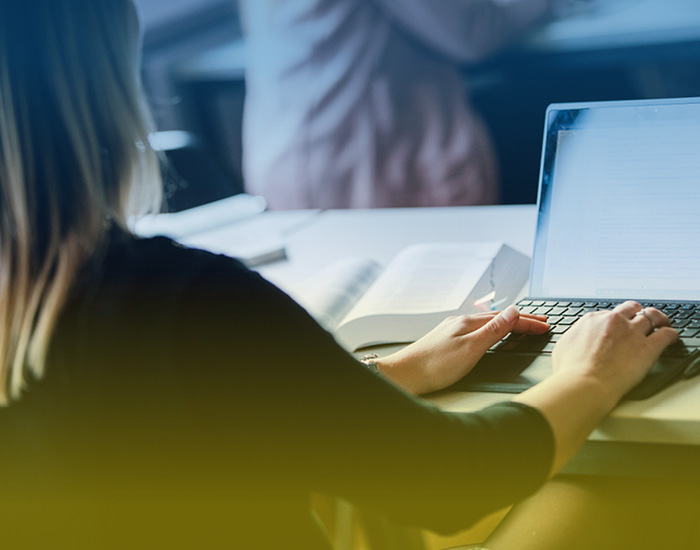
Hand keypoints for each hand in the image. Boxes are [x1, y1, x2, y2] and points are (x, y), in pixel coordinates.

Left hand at [377, 306, 549, 394]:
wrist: (404, 375)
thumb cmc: (434, 366)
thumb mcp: (471, 348)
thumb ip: (493, 330)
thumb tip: (513, 311)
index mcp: (468, 322)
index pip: (506, 319)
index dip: (528, 323)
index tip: (546, 326)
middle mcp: (460, 323)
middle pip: (497, 318)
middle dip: (520, 320)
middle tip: (541, 321)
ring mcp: (452, 331)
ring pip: (486, 323)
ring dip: (506, 324)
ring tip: (521, 325)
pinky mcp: (446, 341)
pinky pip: (475, 330)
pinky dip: (491, 330)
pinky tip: (489, 335)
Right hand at [552, 301, 678, 402]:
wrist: (585, 383)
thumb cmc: (571, 370)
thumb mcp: (563, 346)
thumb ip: (574, 337)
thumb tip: (575, 339)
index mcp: (592, 320)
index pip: (609, 314)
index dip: (614, 321)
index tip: (617, 327)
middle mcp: (613, 321)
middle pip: (631, 308)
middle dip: (636, 313)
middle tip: (640, 319)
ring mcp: (632, 333)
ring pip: (652, 316)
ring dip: (657, 319)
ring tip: (661, 323)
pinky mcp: (648, 347)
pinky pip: (666, 334)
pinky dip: (670, 334)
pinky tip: (670, 338)